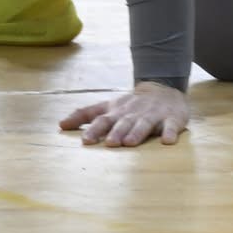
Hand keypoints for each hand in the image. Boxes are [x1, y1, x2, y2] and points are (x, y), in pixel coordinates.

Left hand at [59, 81, 188, 146]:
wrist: (163, 88)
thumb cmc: (130, 104)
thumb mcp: (107, 106)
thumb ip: (85, 115)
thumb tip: (60, 125)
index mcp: (117, 111)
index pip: (102, 119)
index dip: (93, 129)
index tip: (84, 141)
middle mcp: (133, 113)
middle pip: (123, 122)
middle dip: (116, 132)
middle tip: (109, 143)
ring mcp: (153, 115)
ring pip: (144, 124)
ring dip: (137, 133)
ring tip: (130, 143)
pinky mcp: (171, 118)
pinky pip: (172, 126)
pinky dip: (170, 133)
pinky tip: (167, 141)